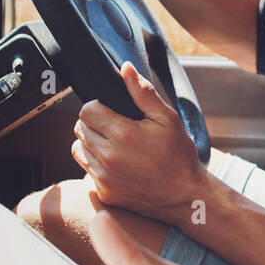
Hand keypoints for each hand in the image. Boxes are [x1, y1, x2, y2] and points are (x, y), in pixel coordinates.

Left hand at [73, 61, 207, 222]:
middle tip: (115, 127)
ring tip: (114, 145)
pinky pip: (87, 171)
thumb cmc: (178, 155)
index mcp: (122, 134)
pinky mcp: (104, 193)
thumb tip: (125, 68)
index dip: (98, 107)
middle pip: (80, 128)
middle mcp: (108, 157)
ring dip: (91, 143)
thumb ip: (143, 93)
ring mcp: (103, 178)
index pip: (87, 110)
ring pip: (79, 149)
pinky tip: (118, 164)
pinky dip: (97, 165)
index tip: (111, 111)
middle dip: (94, 123)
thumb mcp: (167, 119)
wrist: (185, 197)